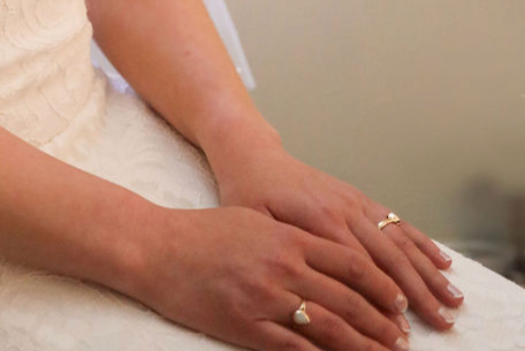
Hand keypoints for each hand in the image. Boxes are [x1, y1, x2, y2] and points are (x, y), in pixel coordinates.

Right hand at [132, 204, 412, 350]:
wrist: (158, 248)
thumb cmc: (204, 233)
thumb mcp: (254, 222)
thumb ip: (292, 239)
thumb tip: (331, 259)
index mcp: (287, 237)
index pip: (350, 262)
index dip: (380, 285)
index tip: (399, 302)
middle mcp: (283, 265)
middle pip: (348, 297)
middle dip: (381, 321)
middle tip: (403, 338)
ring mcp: (266, 297)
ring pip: (330, 327)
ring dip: (363, 344)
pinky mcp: (247, 325)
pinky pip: (295, 348)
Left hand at [212, 143, 461, 333]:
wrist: (251, 154)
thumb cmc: (247, 193)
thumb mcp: (253, 223)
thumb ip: (285, 252)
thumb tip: (311, 288)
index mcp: (317, 218)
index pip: (357, 266)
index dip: (380, 298)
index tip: (399, 328)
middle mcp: (342, 208)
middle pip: (387, 255)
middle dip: (418, 291)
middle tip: (441, 323)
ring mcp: (354, 201)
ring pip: (399, 239)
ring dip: (428, 271)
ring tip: (453, 299)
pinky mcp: (358, 197)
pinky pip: (395, 220)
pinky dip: (421, 241)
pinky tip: (442, 260)